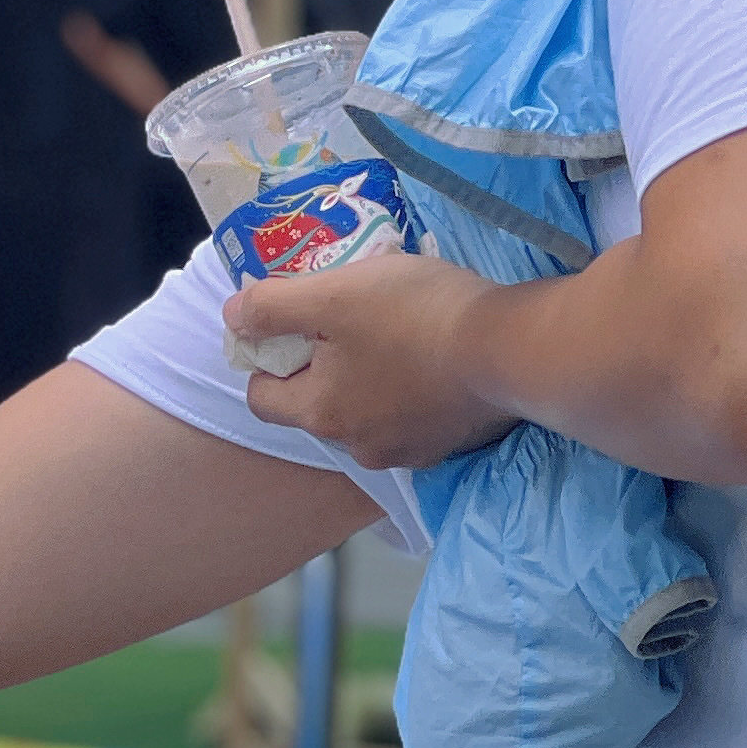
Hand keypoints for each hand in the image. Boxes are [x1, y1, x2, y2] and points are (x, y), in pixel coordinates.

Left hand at [228, 247, 517, 470]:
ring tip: (396, 334)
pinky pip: (412, 417)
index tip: (294, 324)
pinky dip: (411, 392)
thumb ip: (272, 307)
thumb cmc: (414, 315)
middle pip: (318, 404)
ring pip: (366, 412)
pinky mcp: (452, 444)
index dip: (267, 357)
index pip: (262, 397)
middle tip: (350, 318)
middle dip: (324, 364)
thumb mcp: (331, 294)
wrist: (513, 348)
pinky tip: (431, 358)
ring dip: (370, 379)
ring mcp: (410, 452)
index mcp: (321, 415)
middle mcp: (359, 448)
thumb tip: (233, 317)